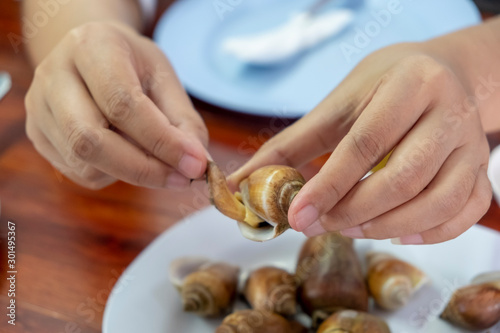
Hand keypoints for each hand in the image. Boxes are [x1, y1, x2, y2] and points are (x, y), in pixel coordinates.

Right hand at [25, 22, 207, 189]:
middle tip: (182, 179)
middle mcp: (53, 76)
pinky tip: (128, 154)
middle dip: (143, 169)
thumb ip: (183, 120)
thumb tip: (197, 163)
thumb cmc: (130, 64)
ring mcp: (38, 108)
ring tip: (159, 161)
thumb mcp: (163, 78)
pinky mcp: (37, 135)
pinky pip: (79, 172)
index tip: (195, 164)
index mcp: (90, 47)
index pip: (122, 104)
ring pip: (84, 163)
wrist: (88, 55)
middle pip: (90, 140)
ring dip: (132, 174)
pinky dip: (114, 174)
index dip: (161, 141)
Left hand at [230, 43, 491, 244]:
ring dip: (386, 227)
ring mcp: (472, 144)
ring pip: (437, 203)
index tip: (296, 215)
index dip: (328, 185)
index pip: (365, 144)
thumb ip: (290, 145)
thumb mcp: (336, 105)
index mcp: (410, 84)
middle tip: (317, 225)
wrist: (440, 73)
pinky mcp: (481, 170)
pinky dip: (428, 234)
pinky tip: (394, 232)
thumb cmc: (381, 88)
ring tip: (349, 228)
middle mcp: (450, 112)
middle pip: (403, 179)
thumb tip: (240, 184)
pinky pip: (464, 214)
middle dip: (352, 212)